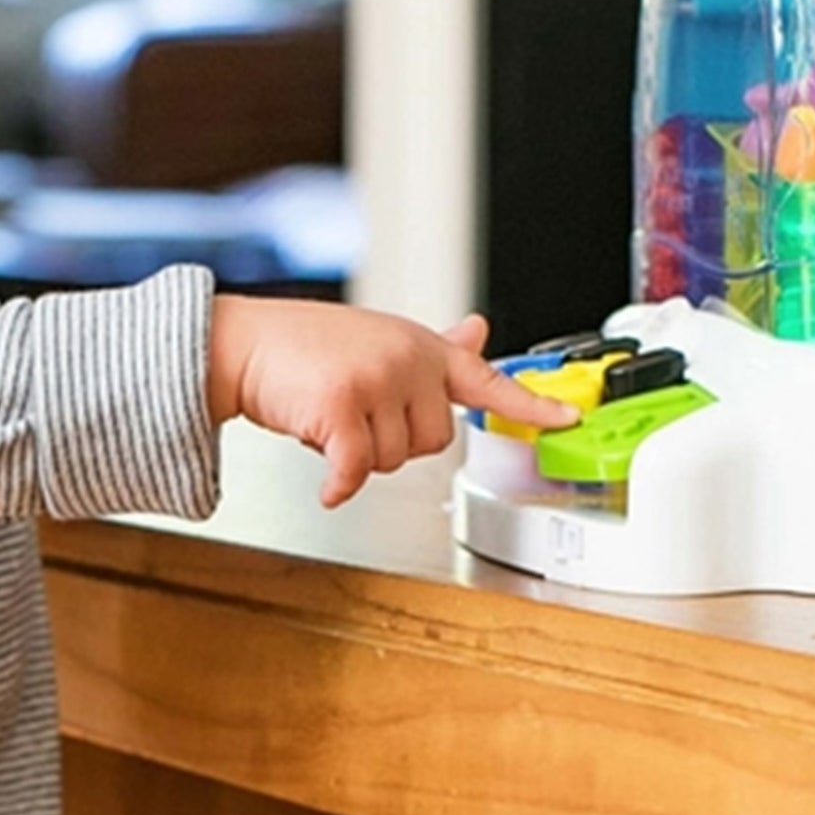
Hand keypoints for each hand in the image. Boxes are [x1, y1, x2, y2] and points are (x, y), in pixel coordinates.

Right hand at [207, 298, 579, 507]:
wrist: (245, 342)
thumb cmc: (309, 346)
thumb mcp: (383, 337)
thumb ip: (437, 347)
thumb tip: (479, 330)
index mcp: (423, 348)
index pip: (487, 380)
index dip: (532, 405)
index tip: (569, 418)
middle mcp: (407, 360)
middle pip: (433, 442)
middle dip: (392, 442)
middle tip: (357, 414)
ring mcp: (376, 380)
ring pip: (394, 460)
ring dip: (360, 455)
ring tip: (330, 417)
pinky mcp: (341, 405)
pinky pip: (356, 468)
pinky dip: (338, 483)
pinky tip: (327, 484)